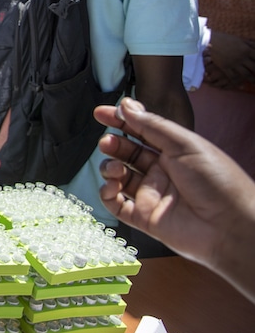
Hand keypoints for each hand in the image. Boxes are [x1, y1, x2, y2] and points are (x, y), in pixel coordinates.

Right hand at [95, 98, 252, 267]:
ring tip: (114, 168)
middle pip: (127, 153)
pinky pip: (116, 204)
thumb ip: (152, 125)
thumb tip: (127, 106)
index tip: (101, 114)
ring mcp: (152, 195)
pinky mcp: (144, 217)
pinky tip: (111, 186)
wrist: (231, 226)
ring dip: (109, 168)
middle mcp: (161, 173)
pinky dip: (107, 194)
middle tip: (107, 142)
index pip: (141, 132)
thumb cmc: (219, 182)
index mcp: (174, 153)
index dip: (121, 121)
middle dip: (113, 144)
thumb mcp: (186, 144)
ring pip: (118, 177)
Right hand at [205, 31, 254, 85]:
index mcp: (246, 50)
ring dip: (252, 79)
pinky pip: (233, 77)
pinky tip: (242, 86)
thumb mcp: (240, 40)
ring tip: (254, 82)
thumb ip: (251, 44)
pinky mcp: (225, 67)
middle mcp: (241, 58)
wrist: (209, 41)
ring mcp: (233, 63)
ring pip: (246, 74)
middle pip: (254, 67)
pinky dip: (238, 83)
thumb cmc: (226, 39)